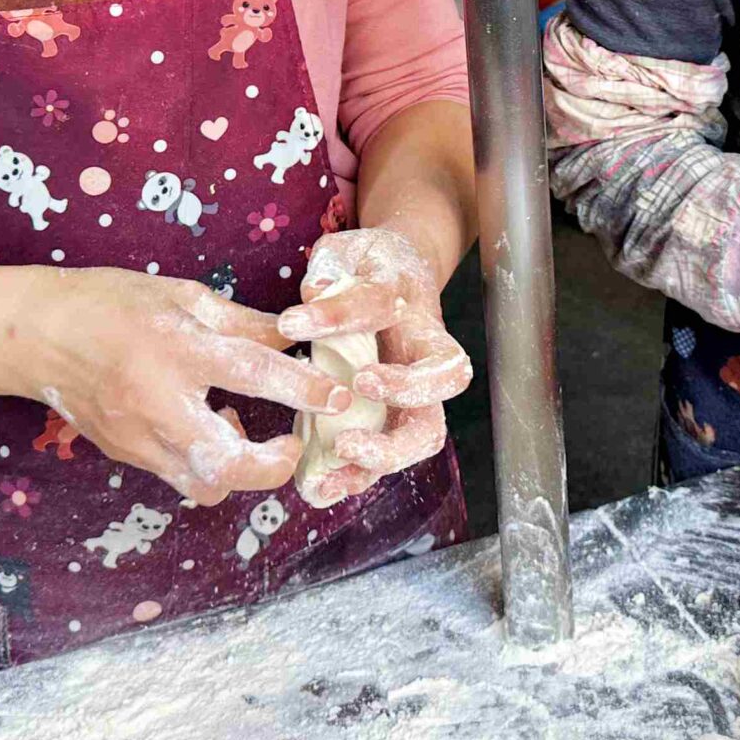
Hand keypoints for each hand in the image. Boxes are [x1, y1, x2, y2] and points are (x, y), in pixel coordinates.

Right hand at [22, 268, 351, 505]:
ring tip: (245, 432)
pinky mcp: (127, 456)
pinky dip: (206, 464)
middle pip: (229, 462)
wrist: (38, 335)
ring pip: (206, 483)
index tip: (339, 398)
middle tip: (293, 443)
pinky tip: (207, 428)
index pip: (254, 373)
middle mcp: (159, 402)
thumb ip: (243, 323)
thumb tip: (295, 338)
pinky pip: (181, 476)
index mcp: (178, 349)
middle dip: (274, 466)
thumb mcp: (183, 297)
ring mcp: (139, 437)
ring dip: (240, 470)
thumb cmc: (113, 303)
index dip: (305, 388)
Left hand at [277, 226, 471, 505]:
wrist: (395, 275)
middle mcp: (422, 347)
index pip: (381, 302)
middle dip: (405, 395)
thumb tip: (313, 297)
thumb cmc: (369, 266)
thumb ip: (330, 273)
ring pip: (425, 430)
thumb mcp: (345, 254)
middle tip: (356, 391)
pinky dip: (358, 476)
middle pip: (444, 378)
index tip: (295, 322)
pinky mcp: (392, 418)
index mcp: (407, 297)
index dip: (340, 315)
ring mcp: (414, 388)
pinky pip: (389, 454)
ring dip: (386, 453)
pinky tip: (320, 484)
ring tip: (338, 459)